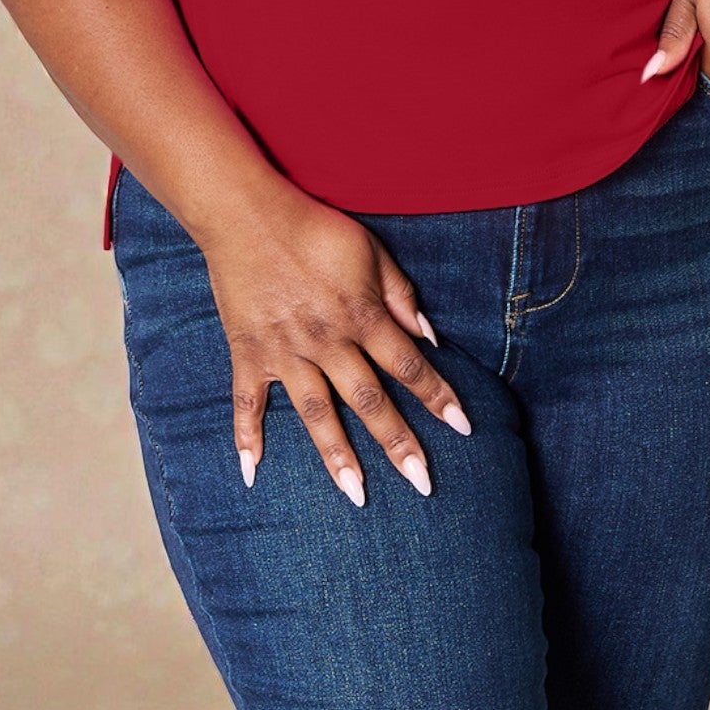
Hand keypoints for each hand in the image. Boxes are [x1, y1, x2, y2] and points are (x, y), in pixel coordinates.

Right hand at [196, 180, 471, 505]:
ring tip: (357, 495)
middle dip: (398, 443)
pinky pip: (247, 403)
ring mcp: (285, 352)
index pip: (409, 365)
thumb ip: (400, 294)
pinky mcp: (249, 352)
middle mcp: (327, 341)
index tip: (463, 428)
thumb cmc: (316, 228)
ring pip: (317, 414)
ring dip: (338, 457)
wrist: (248, 214)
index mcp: (361, 315)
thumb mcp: (371, 250)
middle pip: (369, 400)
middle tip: (422, 484)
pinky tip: (252, 474)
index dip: (438, 396)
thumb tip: (429, 336)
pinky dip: (246, 438)